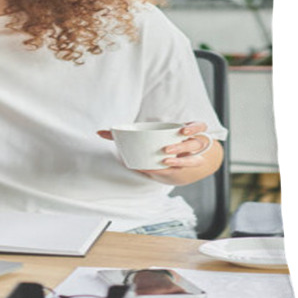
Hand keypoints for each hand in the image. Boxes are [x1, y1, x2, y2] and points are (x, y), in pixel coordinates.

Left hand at [97, 121, 214, 178]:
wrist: (181, 164)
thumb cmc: (160, 144)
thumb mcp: (152, 136)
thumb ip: (125, 134)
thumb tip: (99, 133)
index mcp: (186, 132)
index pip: (199, 126)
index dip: (194, 127)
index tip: (183, 131)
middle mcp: (192, 144)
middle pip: (194, 143)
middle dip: (181, 146)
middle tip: (166, 150)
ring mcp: (193, 159)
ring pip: (193, 159)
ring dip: (179, 160)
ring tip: (165, 160)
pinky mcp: (189, 171)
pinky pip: (188, 171)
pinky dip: (177, 169)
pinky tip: (164, 170)